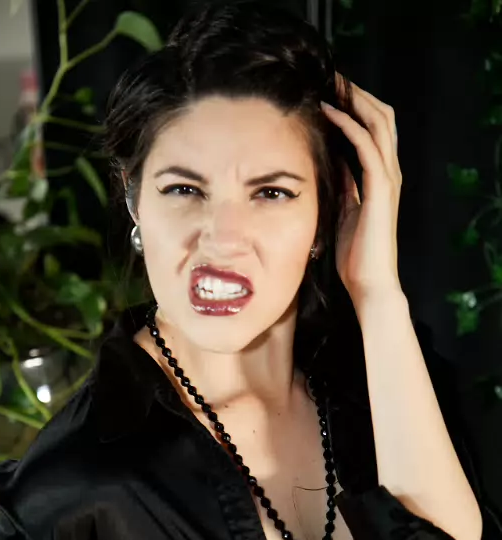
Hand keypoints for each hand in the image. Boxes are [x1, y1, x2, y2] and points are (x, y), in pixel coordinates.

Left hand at [321, 73, 402, 306]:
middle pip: (381, 117)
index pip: (374, 129)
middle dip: (357, 94)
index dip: (357, 107)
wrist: (369, 282)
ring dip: (355, 100)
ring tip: (332, 84)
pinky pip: (366, 147)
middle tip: (332, 78)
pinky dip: (348, 125)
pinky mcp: (381, 189)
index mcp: (381, 178)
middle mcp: (388, 172)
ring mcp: (387, 179)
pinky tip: (329, 113)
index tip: (332, 92)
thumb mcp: (345, 210)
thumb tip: (333, 162)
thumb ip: (344, 185)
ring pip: (379, 123)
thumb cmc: (355, 254)